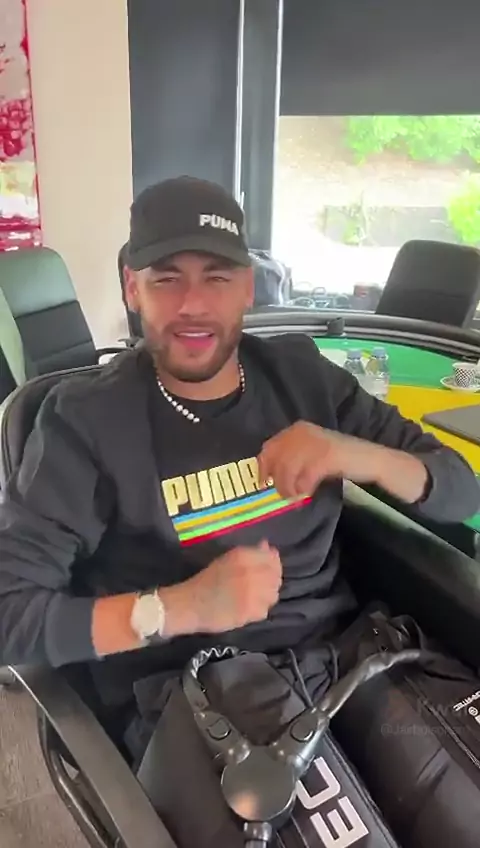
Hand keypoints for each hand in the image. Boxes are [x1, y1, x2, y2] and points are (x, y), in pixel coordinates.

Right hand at [163, 541, 282, 635]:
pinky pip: (264, 610)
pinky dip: (259, 609)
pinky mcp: (250, 612)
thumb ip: (251, 553)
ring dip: (267, 595)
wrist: (189, 604)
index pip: (271, 558)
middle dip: (272, 580)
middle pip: (275, 577)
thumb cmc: (206, 580)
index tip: (268, 567)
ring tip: (254, 597)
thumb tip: (267, 546)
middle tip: (260, 585)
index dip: (273, 563)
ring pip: (273, 594)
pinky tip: (249, 608)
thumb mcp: (227, 559)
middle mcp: (251, 572)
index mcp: (243, 556)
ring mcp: (252, 593)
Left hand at [258, 421, 383, 498]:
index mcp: (297, 429)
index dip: (263, 466)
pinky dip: (304, 488)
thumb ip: (292, 458)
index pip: (269, 447)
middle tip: (285, 495)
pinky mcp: (327, 456)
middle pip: (277, 459)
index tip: (264, 483)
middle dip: (278, 480)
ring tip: (297, 496)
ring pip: (288, 469)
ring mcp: (315, 443)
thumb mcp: (311, 453)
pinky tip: (309, 492)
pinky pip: (305, 476)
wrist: (370, 458)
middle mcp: (303, 432)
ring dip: (289, 487)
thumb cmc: (339, 459)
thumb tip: (269, 475)